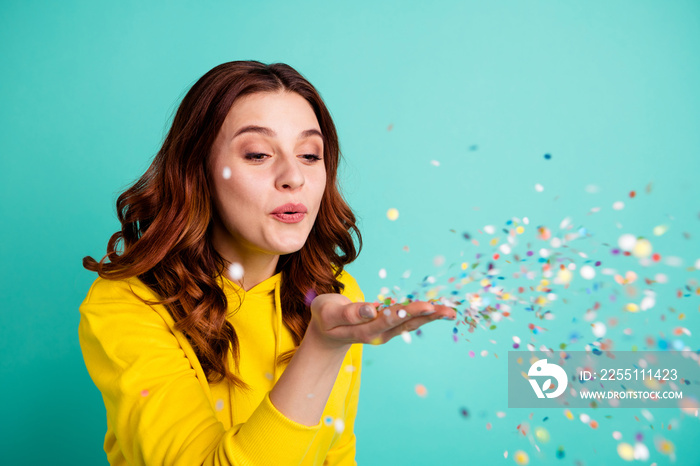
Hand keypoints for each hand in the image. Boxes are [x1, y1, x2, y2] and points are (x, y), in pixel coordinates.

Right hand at [305, 293, 456, 350]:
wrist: (327, 331)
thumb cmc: (326, 317)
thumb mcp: (329, 314)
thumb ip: (349, 313)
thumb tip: (372, 310)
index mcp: (363, 330)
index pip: (386, 320)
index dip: (403, 313)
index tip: (421, 307)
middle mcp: (379, 333)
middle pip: (404, 322)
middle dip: (425, 314)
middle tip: (445, 309)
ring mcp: (386, 331)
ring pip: (411, 323)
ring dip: (431, 316)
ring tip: (450, 312)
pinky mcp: (390, 325)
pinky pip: (410, 319)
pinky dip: (425, 314)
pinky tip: (440, 309)